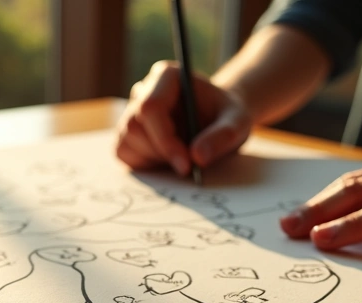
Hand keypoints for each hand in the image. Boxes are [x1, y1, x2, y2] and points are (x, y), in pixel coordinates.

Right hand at [116, 61, 251, 176]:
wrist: (218, 121)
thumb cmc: (226, 116)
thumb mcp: (238, 122)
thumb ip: (223, 136)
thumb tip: (198, 157)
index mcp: (167, 76)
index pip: (151, 107)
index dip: (165, 140)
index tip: (187, 165)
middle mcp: (144, 90)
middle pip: (134, 126)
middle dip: (161, 153)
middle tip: (188, 167)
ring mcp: (131, 111)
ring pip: (126, 141)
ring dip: (154, 160)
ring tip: (182, 157)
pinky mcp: (127, 132)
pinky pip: (124, 153)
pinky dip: (146, 165)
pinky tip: (167, 160)